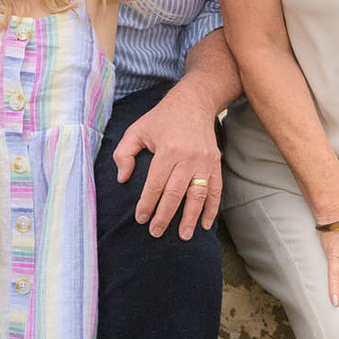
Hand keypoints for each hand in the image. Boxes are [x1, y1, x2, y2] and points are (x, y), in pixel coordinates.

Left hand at [113, 86, 221, 237]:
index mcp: (168, 149)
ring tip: (184, 235)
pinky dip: (212, 208)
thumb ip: (124, 153)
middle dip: (165, 215)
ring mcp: (205, 161)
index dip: (148, 203)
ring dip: (191, 217)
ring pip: (198, 195)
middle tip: (156, 232)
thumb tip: (123, 179)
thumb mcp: (137, 129)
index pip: (156, 183)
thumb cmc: (161, 119)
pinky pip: (216, 190)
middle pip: (176, 193)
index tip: (141, 218)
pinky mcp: (215, 163)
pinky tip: (205, 224)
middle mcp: (188, 157)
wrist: (194, 103)